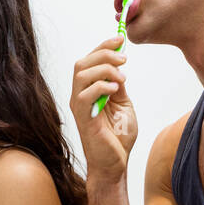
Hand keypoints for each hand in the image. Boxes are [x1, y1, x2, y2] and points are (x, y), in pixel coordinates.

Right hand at [70, 35, 137, 183]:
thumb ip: (117, 86)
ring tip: (122, 77)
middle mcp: (79, 97)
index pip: (89, 61)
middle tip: (124, 59)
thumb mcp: (122, 104)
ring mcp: (79, 108)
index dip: (103, 47)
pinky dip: (100, 86)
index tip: (120, 39)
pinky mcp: (83, 119)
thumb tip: (118, 68)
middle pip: (82, 64)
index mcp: (88, 91)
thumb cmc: (117, 138)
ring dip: (104, 70)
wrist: (115, 164)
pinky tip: (115, 89)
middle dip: (103, 55)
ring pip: (81, 75)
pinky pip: (84, 95)